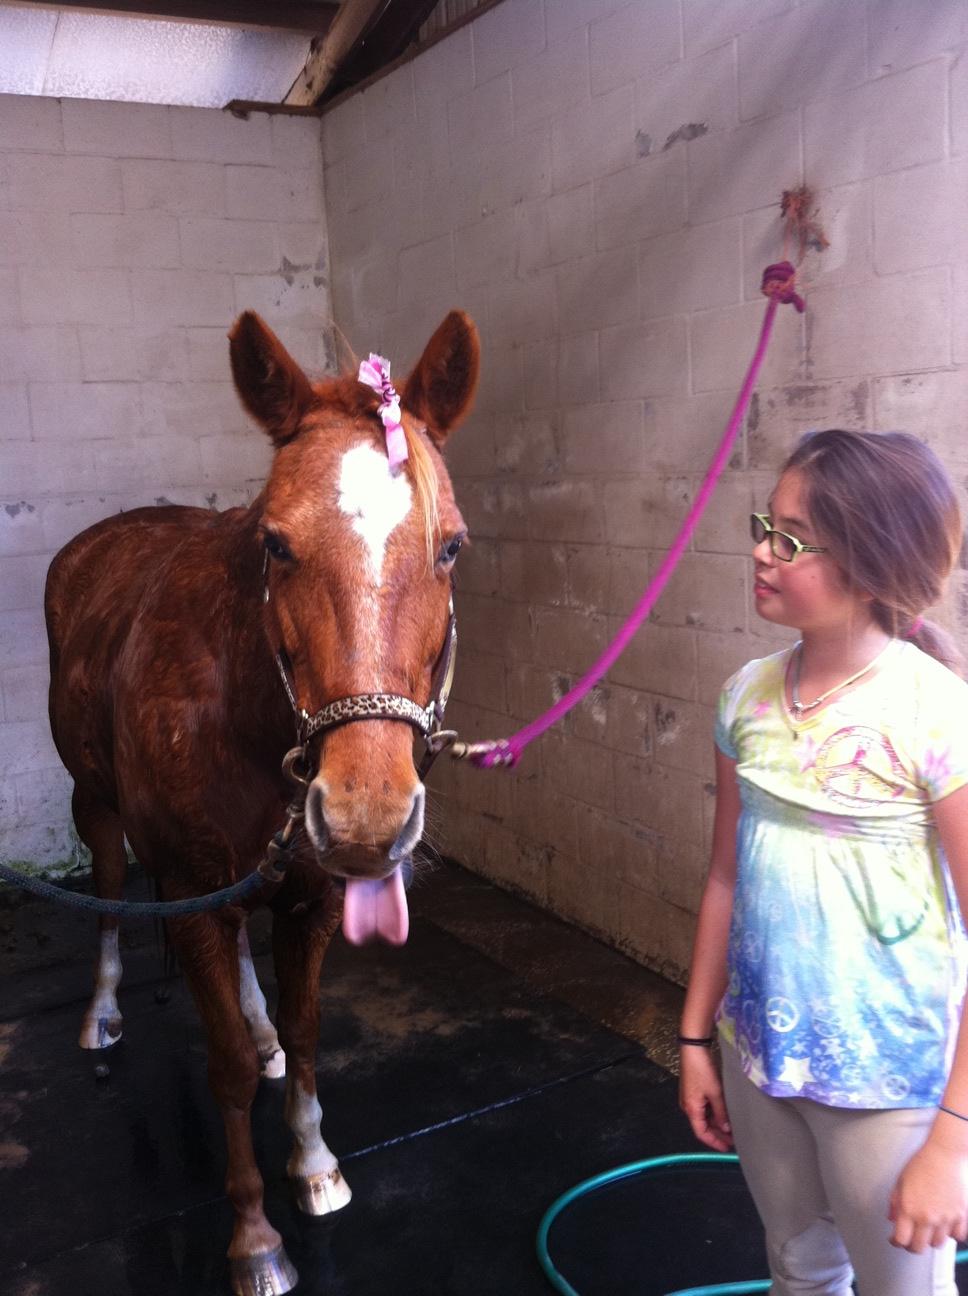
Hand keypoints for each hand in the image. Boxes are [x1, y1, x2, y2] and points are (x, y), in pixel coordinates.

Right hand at [678, 1046, 732, 1150]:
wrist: (693, 1049)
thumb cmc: (702, 1070)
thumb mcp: (714, 1092)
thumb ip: (720, 1112)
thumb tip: (725, 1128)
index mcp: (691, 1109)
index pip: (701, 1133)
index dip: (714, 1142)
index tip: (726, 1148)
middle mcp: (688, 1106)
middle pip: (702, 1126)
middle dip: (717, 1134)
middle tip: (732, 1140)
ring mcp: (690, 1098)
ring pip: (704, 1117)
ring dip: (716, 1123)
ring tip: (731, 1128)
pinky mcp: (693, 1091)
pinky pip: (704, 1108)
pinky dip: (713, 1113)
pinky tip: (724, 1114)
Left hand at [888, 1135, 967, 1251]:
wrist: (945, 1154)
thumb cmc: (921, 1164)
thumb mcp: (900, 1181)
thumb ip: (894, 1202)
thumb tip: (892, 1219)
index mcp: (909, 1209)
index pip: (901, 1240)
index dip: (896, 1241)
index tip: (894, 1238)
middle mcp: (927, 1218)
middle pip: (919, 1248)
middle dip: (912, 1246)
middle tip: (910, 1239)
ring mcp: (946, 1219)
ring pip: (938, 1244)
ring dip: (931, 1239)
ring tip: (927, 1229)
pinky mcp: (961, 1216)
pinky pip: (957, 1236)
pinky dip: (951, 1234)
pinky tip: (945, 1224)